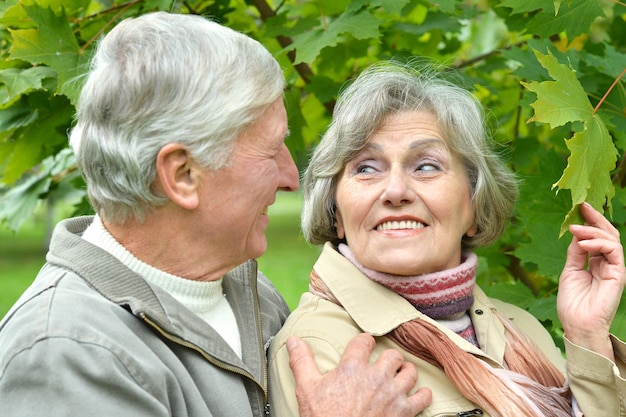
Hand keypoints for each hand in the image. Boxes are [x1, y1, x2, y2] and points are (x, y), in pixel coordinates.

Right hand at [286, 333, 431, 416]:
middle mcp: (376, 376)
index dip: (364, 342)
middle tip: (381, 365)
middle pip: (392, 354)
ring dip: (404, 372)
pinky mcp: (405, 412)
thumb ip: (301, 361)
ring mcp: (393, 394)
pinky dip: (422, 395)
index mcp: (352, 367)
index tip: (363, 347)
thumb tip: (293, 340)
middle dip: (387, 358)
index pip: (365, 340)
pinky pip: (423, 397)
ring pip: (409, 371)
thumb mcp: (307, 389)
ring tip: (398, 376)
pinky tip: (415, 395)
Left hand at [557, 202, 625, 359]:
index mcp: (596, 261)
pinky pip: (614, 251)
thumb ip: (575, 252)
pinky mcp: (619, 274)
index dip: (589, 221)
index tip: (578, 208)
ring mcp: (614, 268)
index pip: (597, 236)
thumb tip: (576, 232)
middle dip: (595, 217)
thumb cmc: (572, 303)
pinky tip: (583, 243)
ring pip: (611, 239)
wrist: (577, 324)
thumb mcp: (570, 271)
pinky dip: (599, 243)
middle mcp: (607, 263)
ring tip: (575, 228)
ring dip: (592, 230)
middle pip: (607, 234)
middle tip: (582, 206)